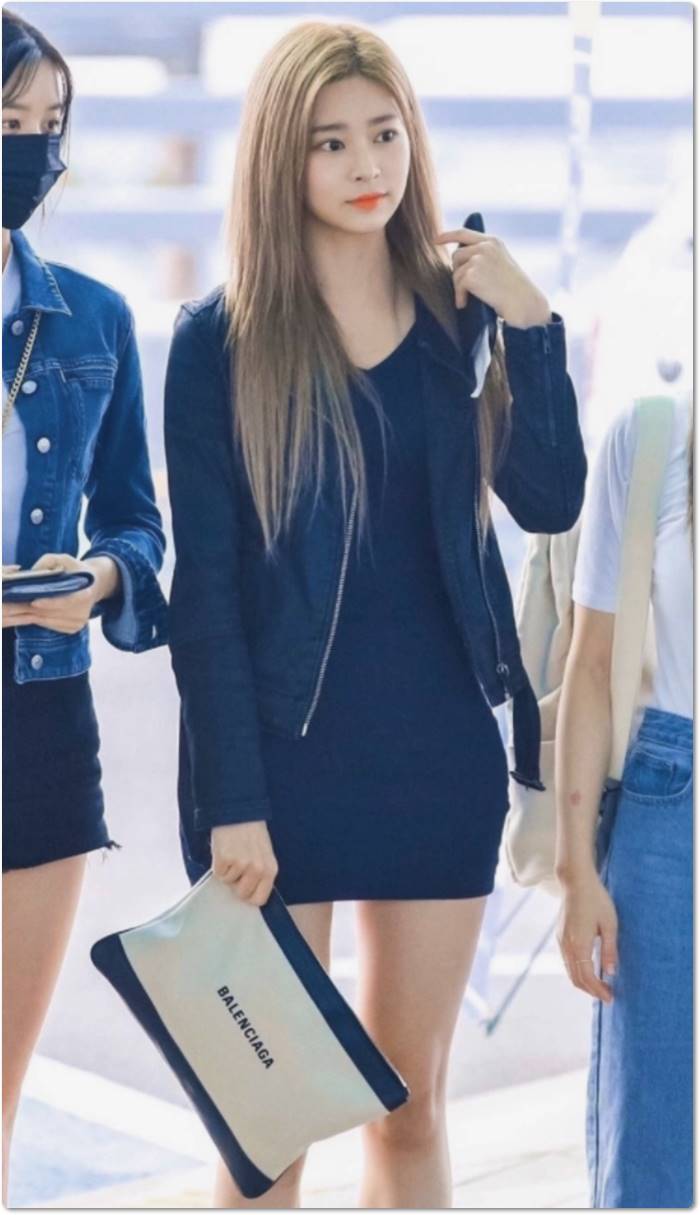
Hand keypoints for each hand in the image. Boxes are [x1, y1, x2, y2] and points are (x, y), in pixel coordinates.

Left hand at [2, 553, 119, 633]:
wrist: (95, 584)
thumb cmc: (76, 570)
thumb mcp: (64, 559)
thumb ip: (48, 561)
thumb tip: (33, 573)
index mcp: (85, 594)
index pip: (67, 602)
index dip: (51, 603)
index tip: (34, 602)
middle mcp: (84, 612)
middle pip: (52, 614)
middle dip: (30, 610)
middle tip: (10, 608)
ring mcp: (79, 623)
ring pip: (47, 621)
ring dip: (29, 617)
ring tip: (10, 612)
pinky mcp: (73, 629)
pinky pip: (49, 625)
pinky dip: (36, 620)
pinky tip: (24, 615)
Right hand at [211, 820, 278, 906]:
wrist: (238, 811)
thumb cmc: (251, 833)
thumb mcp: (263, 854)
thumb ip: (260, 874)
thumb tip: (249, 894)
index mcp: (271, 869)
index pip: (260, 899)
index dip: (249, 896)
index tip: (244, 888)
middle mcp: (258, 869)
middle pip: (242, 894)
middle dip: (236, 884)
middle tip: (237, 865)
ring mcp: (241, 865)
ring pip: (228, 883)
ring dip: (227, 871)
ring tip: (232, 853)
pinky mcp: (225, 859)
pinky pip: (218, 874)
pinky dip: (218, 865)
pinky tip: (224, 850)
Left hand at [433, 227, 550, 327]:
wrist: (524, 302)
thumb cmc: (515, 290)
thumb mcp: (502, 263)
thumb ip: (484, 257)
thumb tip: (460, 260)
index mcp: (493, 242)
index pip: (464, 233)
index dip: (447, 236)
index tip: (436, 239)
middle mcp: (485, 246)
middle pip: (457, 255)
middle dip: (458, 272)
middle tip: (466, 288)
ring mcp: (478, 258)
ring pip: (456, 271)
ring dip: (460, 286)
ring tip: (468, 298)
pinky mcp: (471, 273)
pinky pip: (457, 285)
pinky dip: (460, 297)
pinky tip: (465, 303)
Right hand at [557, 872, 617, 1003]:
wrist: (576, 882)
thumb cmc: (596, 900)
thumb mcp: (610, 925)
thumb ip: (610, 950)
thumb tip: (611, 973)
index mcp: (580, 944)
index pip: (587, 977)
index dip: (598, 990)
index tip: (610, 997)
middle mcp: (567, 945)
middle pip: (576, 978)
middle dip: (591, 990)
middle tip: (607, 995)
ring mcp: (561, 940)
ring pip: (570, 971)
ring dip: (584, 982)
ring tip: (600, 986)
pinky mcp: (560, 935)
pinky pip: (567, 961)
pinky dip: (577, 971)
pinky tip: (589, 969)